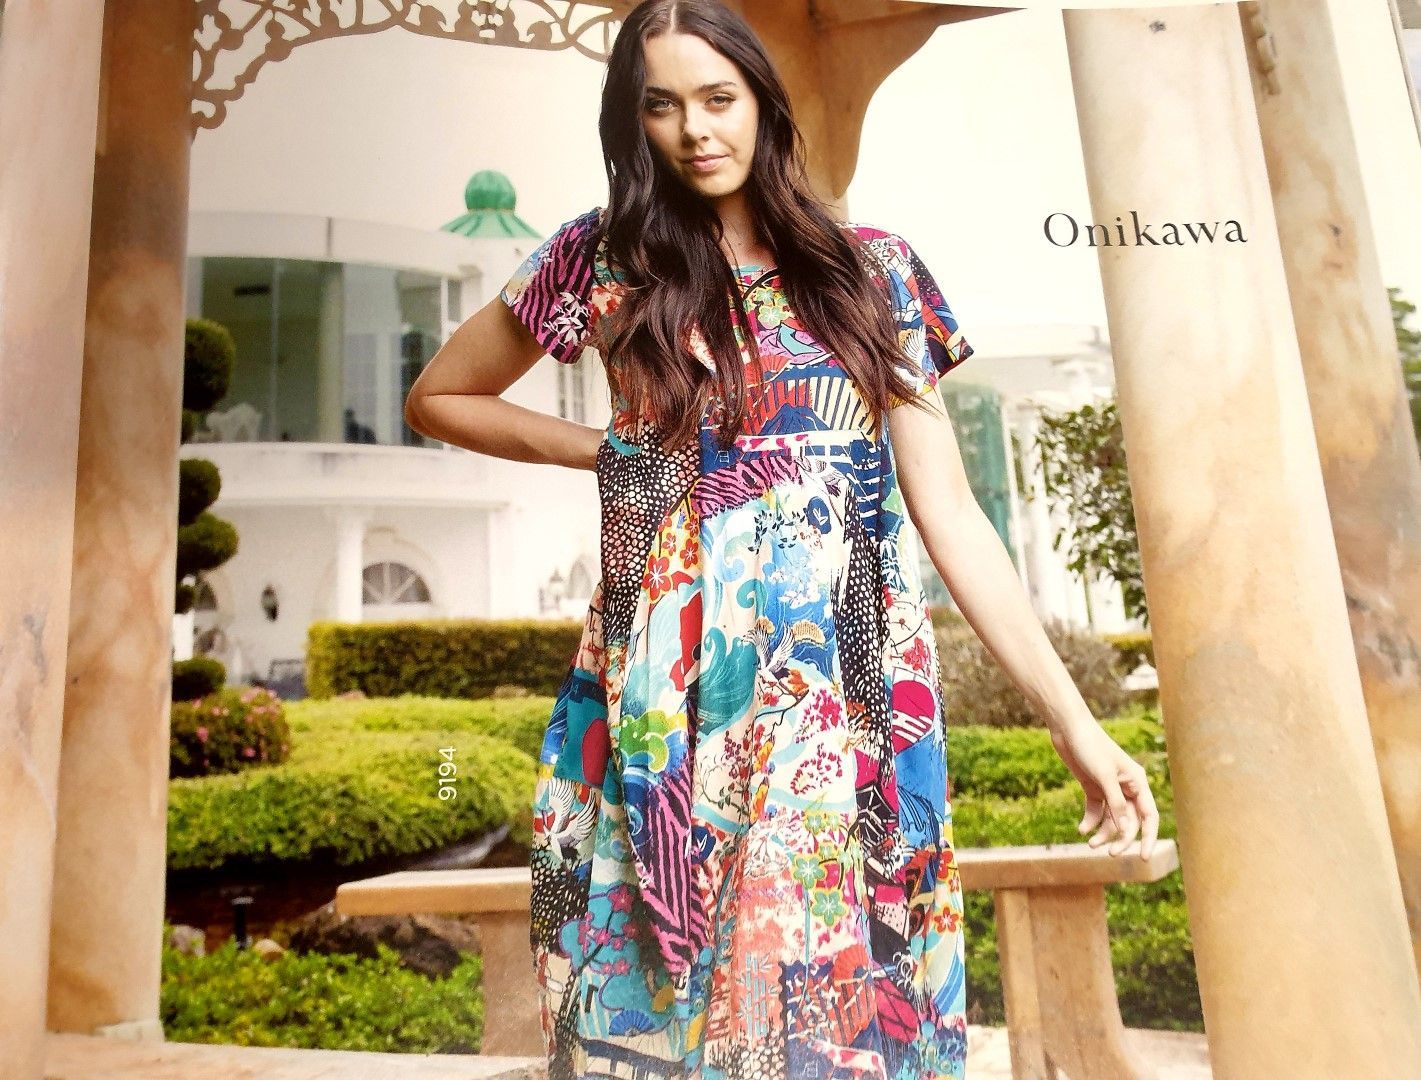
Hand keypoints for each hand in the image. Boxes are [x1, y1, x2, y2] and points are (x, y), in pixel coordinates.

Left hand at [1049, 716, 1159, 858]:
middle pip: (1130, 821)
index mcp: (1137, 782)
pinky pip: (1096, 811)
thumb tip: (1125, 830)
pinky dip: (1090, 822)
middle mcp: (1126, 787)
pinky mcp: (1093, 787)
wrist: (1067, 729)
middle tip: (1110, 853)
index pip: (1149, 816)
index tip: (1143, 857)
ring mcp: (1109, 788)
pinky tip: (1082, 829)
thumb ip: (1115, 804)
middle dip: (1121, 839)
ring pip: (1112, 819)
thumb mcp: (1103, 776)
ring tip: (1090, 843)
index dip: (1148, 837)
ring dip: (1103, 833)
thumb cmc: (1089, 747)